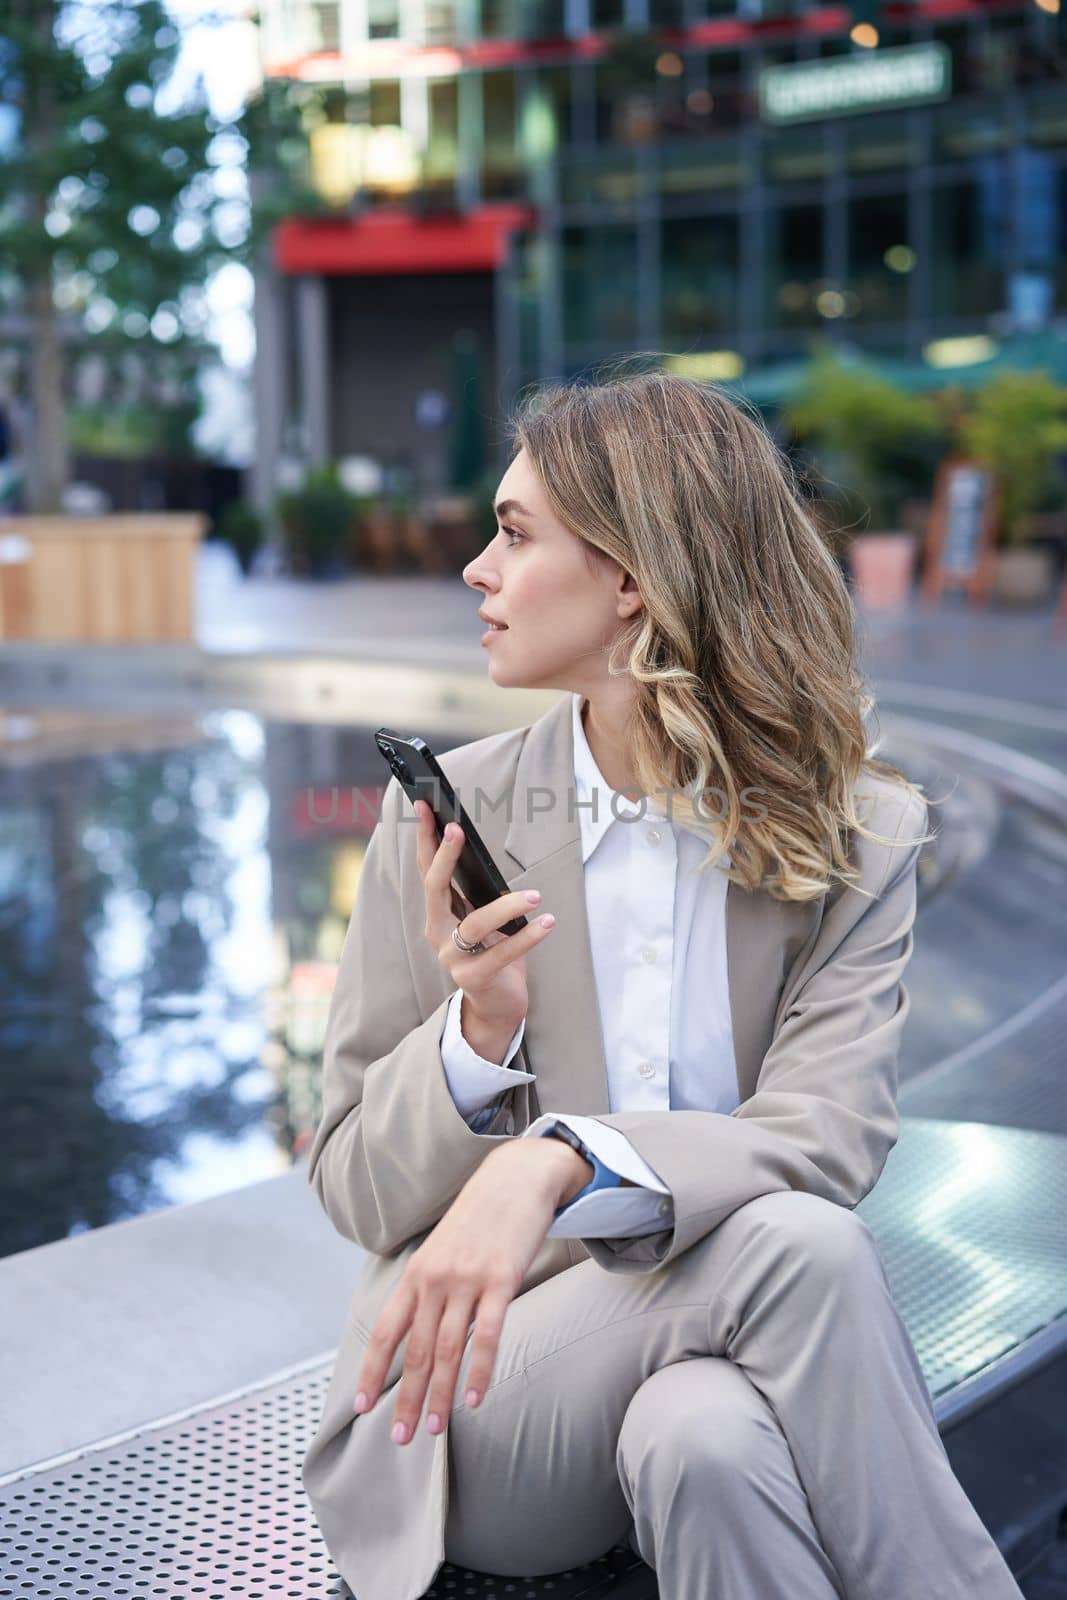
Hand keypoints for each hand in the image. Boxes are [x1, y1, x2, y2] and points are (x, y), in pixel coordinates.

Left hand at [352, 1138, 574, 1443]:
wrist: (517, 1175)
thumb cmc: (480, 1217)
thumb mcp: (443, 1248)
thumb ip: (430, 1286)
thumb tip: (420, 1329)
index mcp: (416, 1273)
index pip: (386, 1332)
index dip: (372, 1372)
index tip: (362, 1407)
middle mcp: (435, 1278)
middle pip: (415, 1350)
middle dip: (405, 1399)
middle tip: (399, 1439)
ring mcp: (467, 1279)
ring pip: (447, 1349)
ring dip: (439, 1395)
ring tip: (433, 1430)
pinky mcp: (501, 1279)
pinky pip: (487, 1334)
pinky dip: (479, 1371)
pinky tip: (476, 1399)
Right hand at [413, 798, 555, 1033]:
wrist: (496, 1007)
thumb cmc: (493, 953)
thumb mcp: (483, 918)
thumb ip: (477, 893)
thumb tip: (484, 853)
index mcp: (438, 913)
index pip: (426, 869)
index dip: (424, 838)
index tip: (424, 805)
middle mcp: (437, 932)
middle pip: (434, 888)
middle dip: (443, 856)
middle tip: (456, 829)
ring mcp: (452, 957)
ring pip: (475, 923)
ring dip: (506, 906)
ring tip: (535, 894)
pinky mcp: (474, 978)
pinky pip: (503, 953)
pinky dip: (527, 937)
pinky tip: (547, 922)